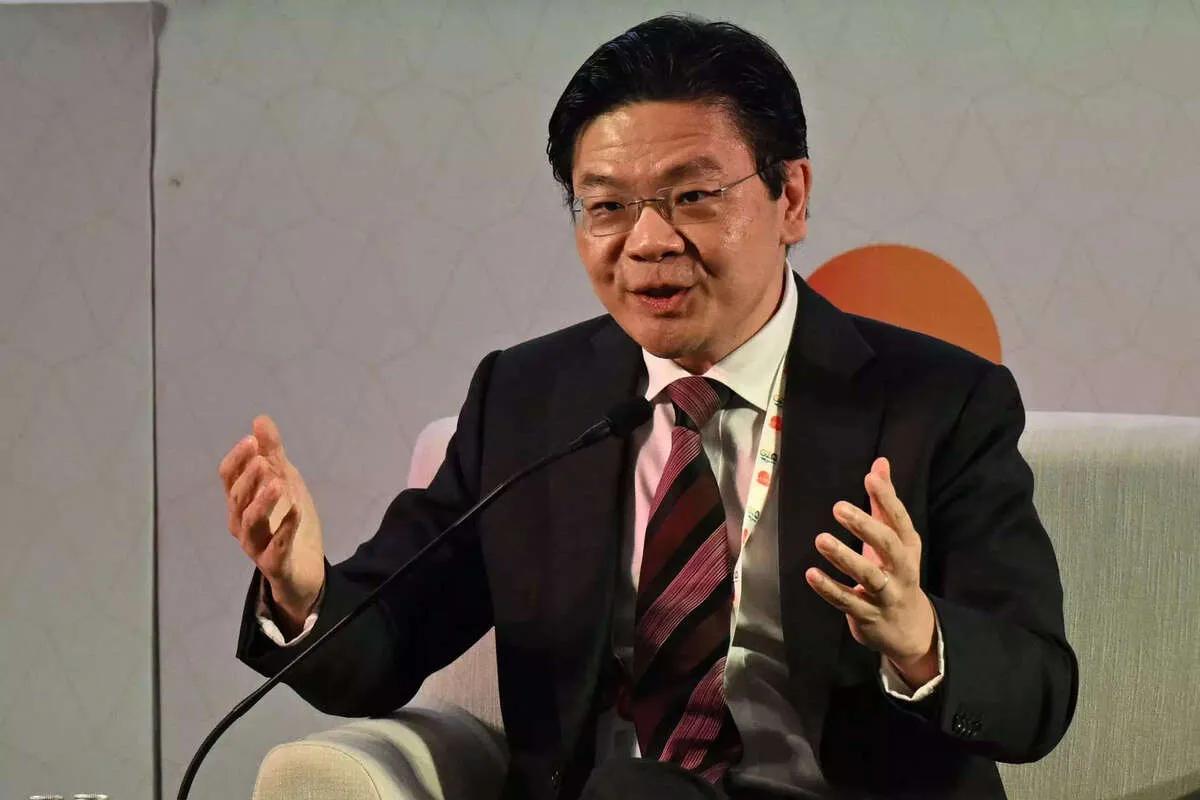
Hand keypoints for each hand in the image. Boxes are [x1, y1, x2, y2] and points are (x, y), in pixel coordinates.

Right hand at [218, 415, 324, 628]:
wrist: (304, 570)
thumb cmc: (289, 522)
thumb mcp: (286, 481)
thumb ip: (273, 453)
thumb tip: (260, 419)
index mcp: (241, 502)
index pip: (228, 478)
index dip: (237, 459)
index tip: (251, 440)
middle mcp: (241, 524)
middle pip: (237, 499)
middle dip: (249, 478)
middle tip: (262, 459)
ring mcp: (256, 546)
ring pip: (251, 524)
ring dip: (262, 502)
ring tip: (277, 483)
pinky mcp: (275, 565)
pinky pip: (277, 548)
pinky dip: (286, 529)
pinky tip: (296, 510)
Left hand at [805, 457, 937, 685]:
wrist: (910, 630)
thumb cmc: (896, 573)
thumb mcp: (895, 539)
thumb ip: (885, 502)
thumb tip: (880, 462)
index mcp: (908, 547)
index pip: (899, 520)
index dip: (887, 498)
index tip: (870, 477)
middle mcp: (902, 570)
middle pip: (888, 547)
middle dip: (866, 526)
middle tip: (839, 508)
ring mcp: (886, 595)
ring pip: (868, 577)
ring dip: (845, 558)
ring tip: (820, 539)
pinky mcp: (868, 616)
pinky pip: (847, 602)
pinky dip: (829, 589)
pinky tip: (811, 574)